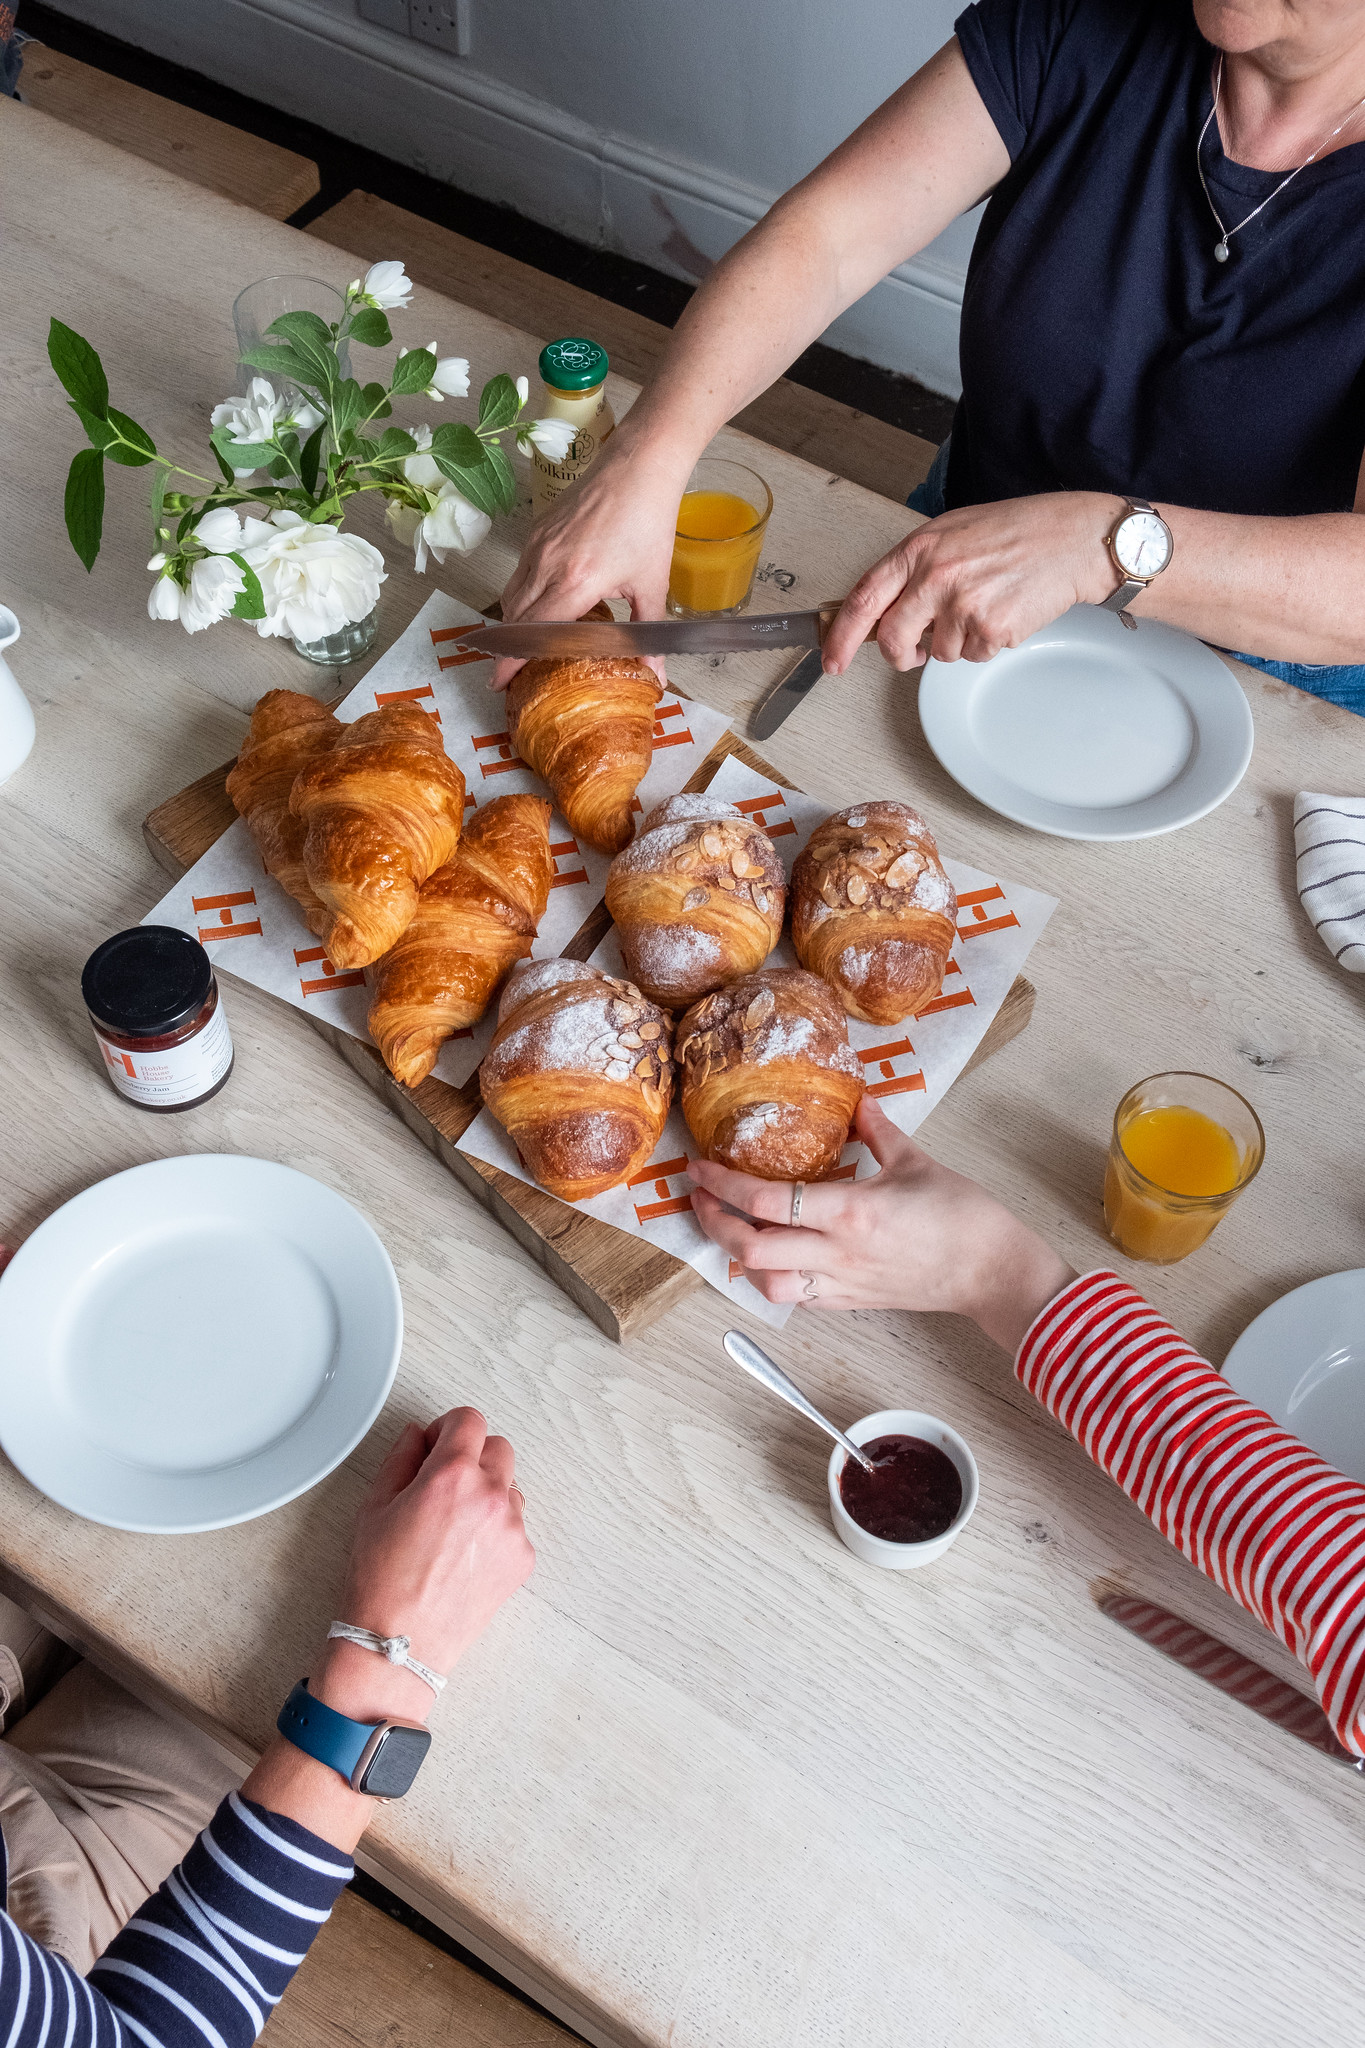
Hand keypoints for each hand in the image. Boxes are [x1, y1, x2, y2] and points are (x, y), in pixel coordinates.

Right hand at [242, 1408, 532, 1847]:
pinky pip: (514, 1525)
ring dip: (487, 1492)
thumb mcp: (374, 1506)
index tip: (437, 1446)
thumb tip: (419, 1434)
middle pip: (496, 1447)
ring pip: (509, 1486)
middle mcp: (490, 1495)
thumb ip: (401, 1457)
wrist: (398, 1644)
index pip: (468, 1419)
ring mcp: (512, 1528)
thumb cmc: (379, 1580)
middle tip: (442, 1486)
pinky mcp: (522, 1558)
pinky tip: (464, 1556)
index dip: (448, 1429)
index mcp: (451, 1474)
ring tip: (451, 1528)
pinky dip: (495, 1530)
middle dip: (470, 1457)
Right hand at [490, 428, 688, 689]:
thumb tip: (657, 675)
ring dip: (514, 623)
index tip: (499, 682)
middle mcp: (548, 565)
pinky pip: (519, 572)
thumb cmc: (648, 522)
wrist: (638, 466)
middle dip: (509, 649)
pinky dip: (521, 594)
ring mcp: (539, 545)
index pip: (532, 633)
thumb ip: (648, 633)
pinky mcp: (537, 530)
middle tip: (510, 672)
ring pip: (512, 595)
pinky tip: (539, 605)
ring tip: (523, 644)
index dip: (512, 661)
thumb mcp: (653, 584)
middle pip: (515, 618)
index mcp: (575, 584)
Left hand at [688, 1096, 1074, 1353]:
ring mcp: (841, 1283)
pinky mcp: (851, 1303)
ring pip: (766, 1284)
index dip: (723, 1185)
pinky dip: (772, 1279)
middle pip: (751, 1249)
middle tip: (700, 1198)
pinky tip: (770, 1256)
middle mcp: (837, 1253)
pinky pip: (797, 1298)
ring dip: (738, 1259)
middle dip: (713, 1223)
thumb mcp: (916, 1159)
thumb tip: (856, 1099)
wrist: (992, 1270)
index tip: (700, 1167)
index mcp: (850, 1211)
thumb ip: (876, 1128)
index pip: (767, 1201)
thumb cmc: (963, 1216)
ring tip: (728, 1230)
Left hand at [821, 491, 1123, 672]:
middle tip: (914, 652)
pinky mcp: (991, 629)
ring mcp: (963, 604)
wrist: (1072, 539)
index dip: (840, 636)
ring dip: (956, 641)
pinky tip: (1003, 612)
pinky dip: (985, 643)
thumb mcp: (953, 532)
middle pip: (893, 639)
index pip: (863, 598)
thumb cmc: (1017, 531)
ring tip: (984, 606)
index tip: (831, 659)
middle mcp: (936, 576)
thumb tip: (882, 610)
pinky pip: (972, 655)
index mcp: (920, 549)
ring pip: (938, 652)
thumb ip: (914, 568)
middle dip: (900, 655)